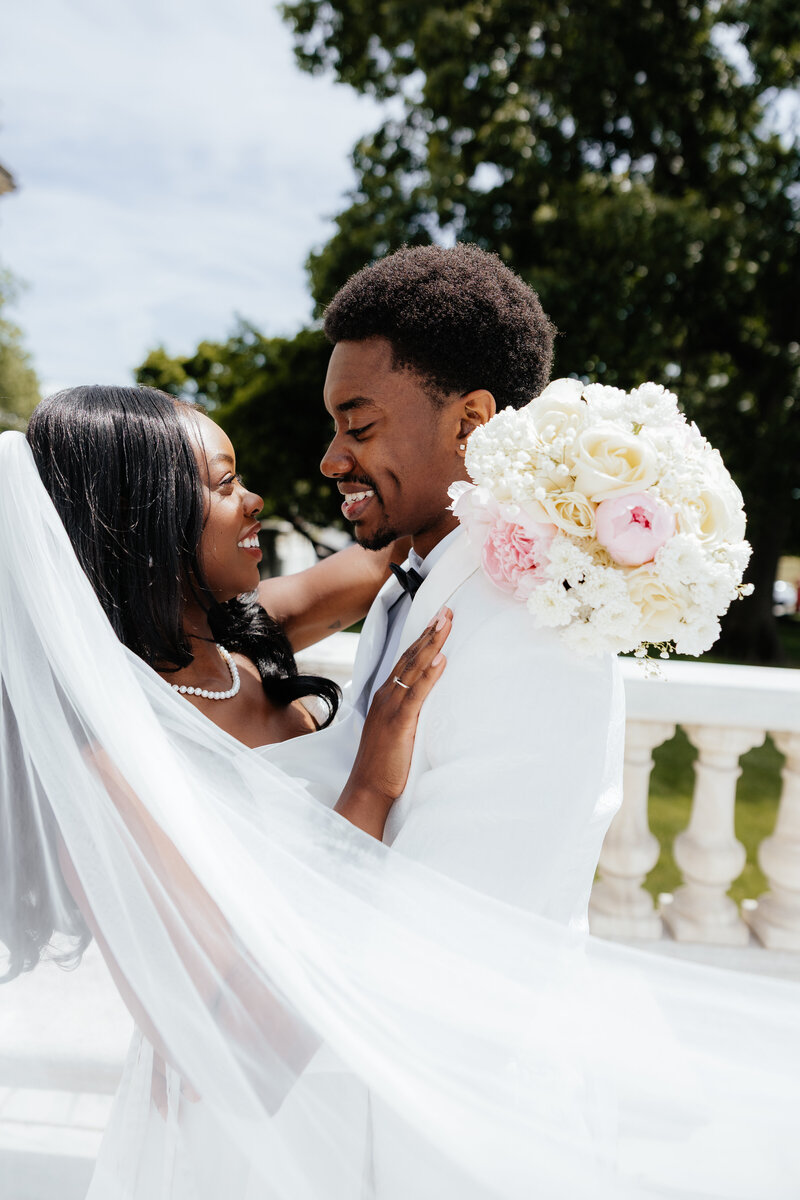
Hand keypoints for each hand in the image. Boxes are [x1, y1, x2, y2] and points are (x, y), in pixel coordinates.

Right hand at [335, 607, 452, 837]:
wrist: (367, 790)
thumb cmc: (382, 765)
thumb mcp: (395, 731)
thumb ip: (408, 712)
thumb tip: (426, 698)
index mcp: (385, 697)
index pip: (405, 661)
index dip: (422, 640)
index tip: (438, 621)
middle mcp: (386, 697)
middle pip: (410, 657)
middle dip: (429, 633)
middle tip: (446, 612)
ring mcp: (391, 708)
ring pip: (413, 668)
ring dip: (431, 644)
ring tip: (445, 623)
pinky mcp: (400, 723)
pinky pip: (416, 693)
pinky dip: (429, 674)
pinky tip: (440, 659)